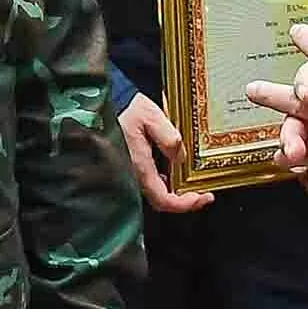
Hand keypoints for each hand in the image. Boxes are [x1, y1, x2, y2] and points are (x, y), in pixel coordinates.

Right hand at [118, 92, 212, 213]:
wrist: (104, 104)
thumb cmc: (124, 109)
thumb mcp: (151, 117)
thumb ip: (168, 138)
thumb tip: (180, 158)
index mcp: (140, 167)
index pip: (164, 199)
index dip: (184, 204)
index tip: (202, 197)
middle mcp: (134, 175)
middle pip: (162, 200)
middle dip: (184, 200)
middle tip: (203, 194)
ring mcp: (131, 172)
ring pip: (156, 192)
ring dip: (176, 191)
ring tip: (192, 183)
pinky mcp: (131, 165)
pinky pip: (150, 181)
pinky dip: (165, 182)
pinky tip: (173, 171)